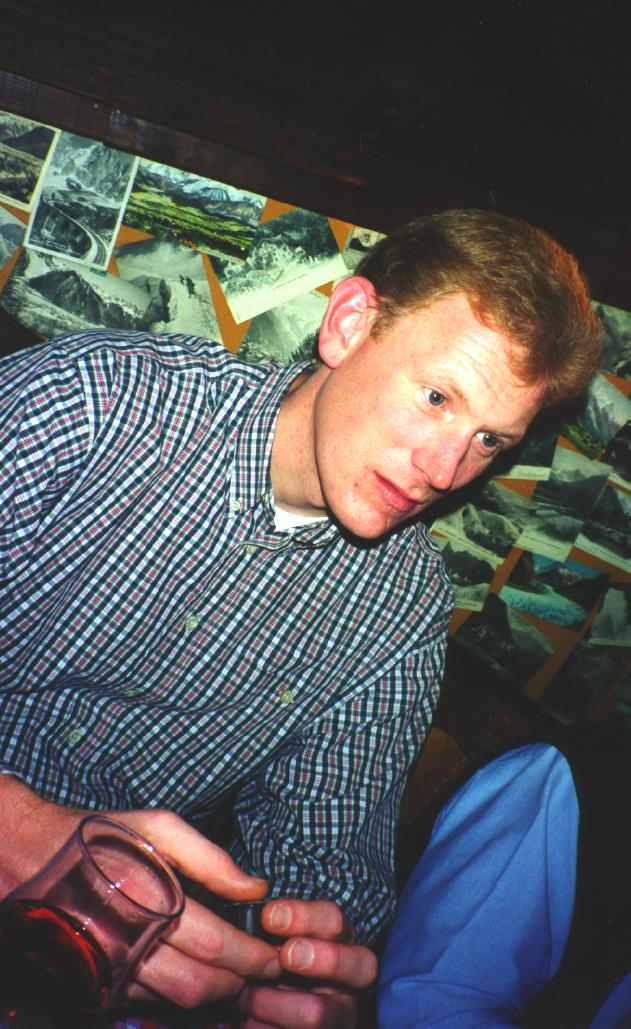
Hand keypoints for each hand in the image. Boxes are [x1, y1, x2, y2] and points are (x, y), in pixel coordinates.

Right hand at [0, 777, 280, 1006]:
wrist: (27, 856)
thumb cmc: (98, 836)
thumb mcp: (157, 826)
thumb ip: (211, 858)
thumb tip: (257, 888)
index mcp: (149, 902)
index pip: (217, 945)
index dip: (254, 954)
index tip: (277, 950)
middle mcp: (128, 943)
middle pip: (201, 985)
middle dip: (241, 981)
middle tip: (266, 966)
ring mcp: (110, 969)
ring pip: (176, 1000)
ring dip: (215, 992)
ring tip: (239, 971)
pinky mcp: (97, 981)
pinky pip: (149, 1000)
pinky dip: (179, 992)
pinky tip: (197, 970)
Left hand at [238, 898, 376, 1028]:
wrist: (278, 1002)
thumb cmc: (273, 959)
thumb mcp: (277, 937)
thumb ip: (272, 926)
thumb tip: (252, 916)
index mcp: (339, 939)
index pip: (333, 920)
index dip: (304, 917)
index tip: (268, 917)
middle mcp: (350, 977)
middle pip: (357, 964)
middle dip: (318, 958)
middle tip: (284, 956)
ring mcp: (340, 1014)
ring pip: (317, 1012)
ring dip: (275, 1004)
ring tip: (246, 998)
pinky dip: (264, 1028)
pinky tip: (248, 1020)